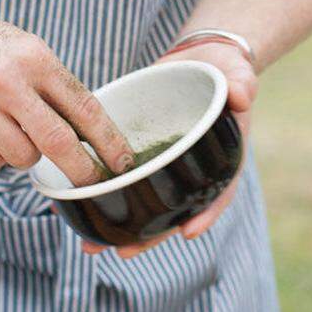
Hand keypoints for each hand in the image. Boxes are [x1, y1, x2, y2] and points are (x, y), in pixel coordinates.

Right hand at [0, 0, 133, 183]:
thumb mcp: (21, 48)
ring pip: (22, 158)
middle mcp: (5, 79)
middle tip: (91, 183)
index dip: (109, 141)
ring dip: (24, 154)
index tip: (123, 163)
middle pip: (58, 143)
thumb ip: (52, 85)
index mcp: (34, 56)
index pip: (84, 107)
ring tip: (4, 126)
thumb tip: (91, 134)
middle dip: (81, 170)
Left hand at [85, 38, 256, 259]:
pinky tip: (70, 203)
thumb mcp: (237, 73)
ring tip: (90, 244)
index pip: (219, 192)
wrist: (197, 60)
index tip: (188, 232)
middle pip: (172, 209)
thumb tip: (241, 96)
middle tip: (124, 252)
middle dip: (149, 234)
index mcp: (220, 159)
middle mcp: (190, 169)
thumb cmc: (223, 69)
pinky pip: (119, 175)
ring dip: (118, 223)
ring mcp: (162, 164)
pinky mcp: (137, 152)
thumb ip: (241, 83)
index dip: (205, 213)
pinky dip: (97, 191)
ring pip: (142, 199)